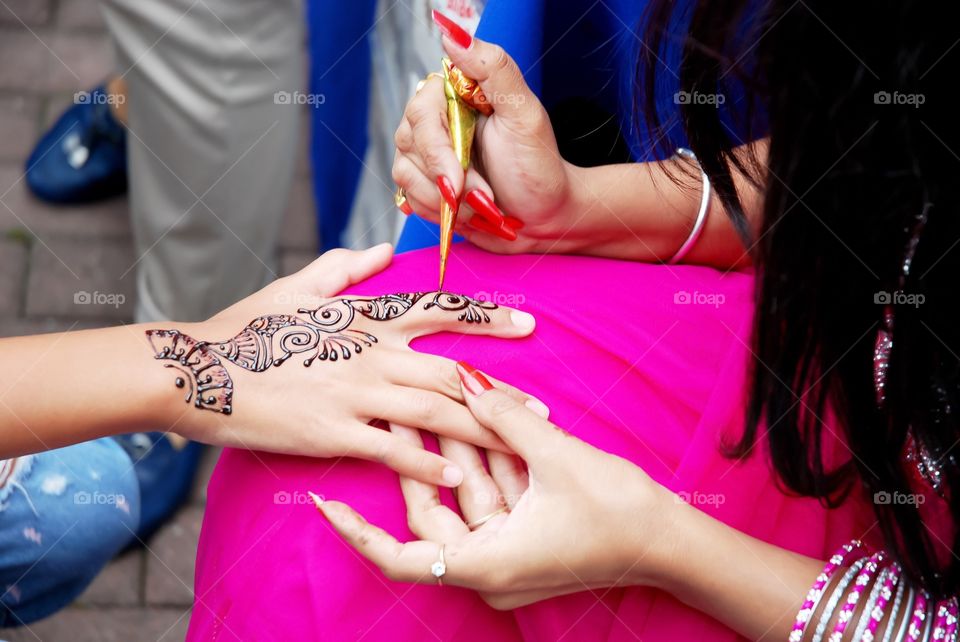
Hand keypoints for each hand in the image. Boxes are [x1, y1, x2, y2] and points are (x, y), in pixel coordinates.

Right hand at [152, 245, 541, 487]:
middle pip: (453, 373)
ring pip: (436, 412)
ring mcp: (355, 393)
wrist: (195, 369)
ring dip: (483, 429)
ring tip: (521, 446)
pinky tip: (460, 479)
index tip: (527, 325)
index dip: (486, 318)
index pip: (440, 311)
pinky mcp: (334, 431)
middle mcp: (372, 354)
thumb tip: (384, 250)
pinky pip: (393, 450)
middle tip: (546, 409)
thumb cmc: (246, 328)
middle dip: (504, 392)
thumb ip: (346, 267)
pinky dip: (429, 465)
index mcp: (366, 319)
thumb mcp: (297, 286)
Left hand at [315, 361, 678, 608]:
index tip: (322, 501)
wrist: (674, 545)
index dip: (356, 531)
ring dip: (454, 455)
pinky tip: (479, 426)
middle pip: (432, 513)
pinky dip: (487, 466)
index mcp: (486, 564)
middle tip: (397, 408)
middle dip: (416, 459)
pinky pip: (492, 500)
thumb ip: (506, 418)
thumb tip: (468, 378)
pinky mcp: (525, 537)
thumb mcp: (559, 459)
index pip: (399, 557)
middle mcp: (489, 566)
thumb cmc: (620, 514)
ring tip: (431, 404)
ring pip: (464, 500)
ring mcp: (507, 553)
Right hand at [393, 12, 575, 253]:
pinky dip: (438, 212)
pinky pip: (408, 197)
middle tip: (483, 196)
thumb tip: (451, 33)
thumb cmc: (539, 166)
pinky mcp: (425, 184)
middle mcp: (437, 119)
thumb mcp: (524, 114)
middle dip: (448, 180)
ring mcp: (427, 153)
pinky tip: (467, 212)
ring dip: (446, 201)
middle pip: (408, 143)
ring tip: (483, 204)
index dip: (436, 149)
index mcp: (457, 94)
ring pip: (405, 174)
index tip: (458, 178)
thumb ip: (493, 69)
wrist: (544, 217)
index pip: (422, 110)